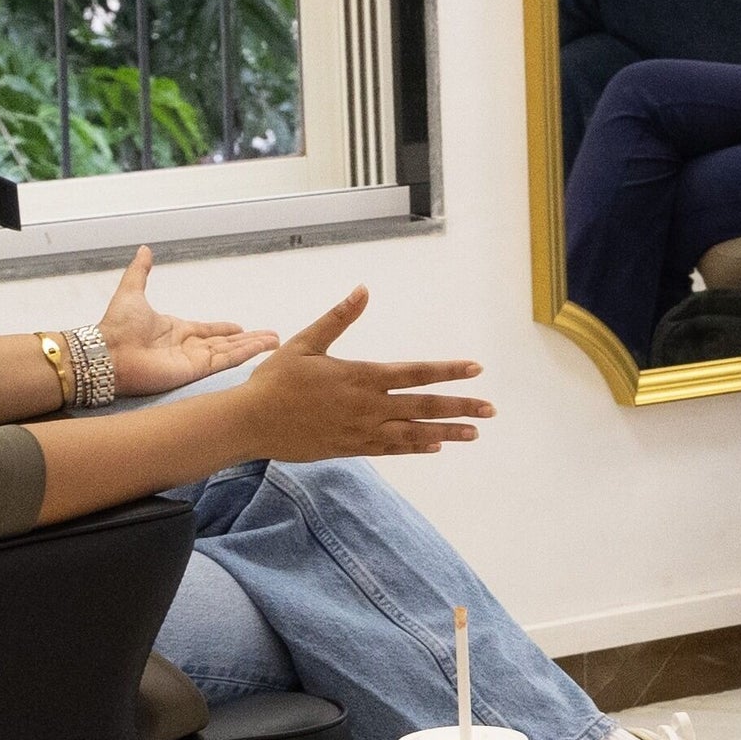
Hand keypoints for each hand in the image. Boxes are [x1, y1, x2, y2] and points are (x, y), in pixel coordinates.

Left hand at [97, 246, 276, 396]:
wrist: (107, 353)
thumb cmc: (116, 326)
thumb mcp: (132, 292)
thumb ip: (140, 272)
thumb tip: (145, 250)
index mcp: (175, 330)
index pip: (208, 330)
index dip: (224, 329)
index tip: (241, 327)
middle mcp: (187, 346)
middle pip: (225, 343)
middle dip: (248, 340)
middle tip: (270, 337)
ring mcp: (193, 360)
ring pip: (231, 352)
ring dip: (254, 346)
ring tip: (275, 342)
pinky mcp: (196, 370)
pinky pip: (226, 361)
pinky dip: (246, 355)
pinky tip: (263, 348)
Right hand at [239, 291, 492, 460]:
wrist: (249, 423)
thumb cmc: (274, 381)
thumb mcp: (305, 343)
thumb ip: (338, 318)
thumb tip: (363, 290)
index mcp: (361, 377)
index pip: (416, 373)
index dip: (448, 371)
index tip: (476, 369)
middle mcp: (368, 407)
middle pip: (424, 407)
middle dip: (461, 407)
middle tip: (491, 409)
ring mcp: (361, 431)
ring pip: (413, 433)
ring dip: (447, 432)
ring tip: (474, 433)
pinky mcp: (350, 448)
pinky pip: (390, 449)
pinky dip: (415, 447)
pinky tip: (434, 446)